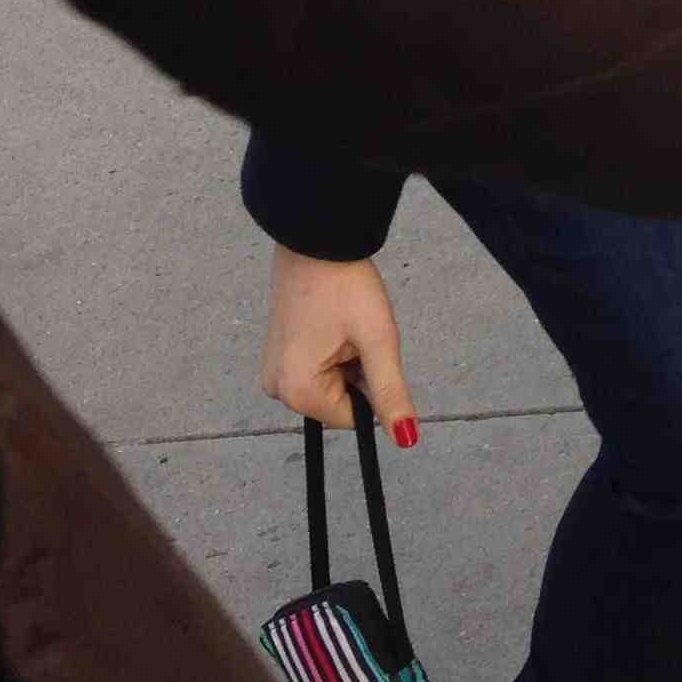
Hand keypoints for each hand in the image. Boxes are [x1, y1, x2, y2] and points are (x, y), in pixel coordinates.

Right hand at [260, 249, 418, 443]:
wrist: (317, 241)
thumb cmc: (347, 287)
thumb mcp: (377, 341)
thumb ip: (390, 394)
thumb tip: (406, 440)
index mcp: (297, 392)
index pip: (352, 417)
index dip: (372, 387)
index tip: (369, 348)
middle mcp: (277, 389)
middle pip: (339, 402)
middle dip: (358, 372)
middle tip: (356, 331)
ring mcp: (274, 371)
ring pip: (331, 384)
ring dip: (347, 361)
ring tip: (343, 323)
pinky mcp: (279, 354)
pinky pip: (316, 369)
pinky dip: (334, 352)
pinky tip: (333, 323)